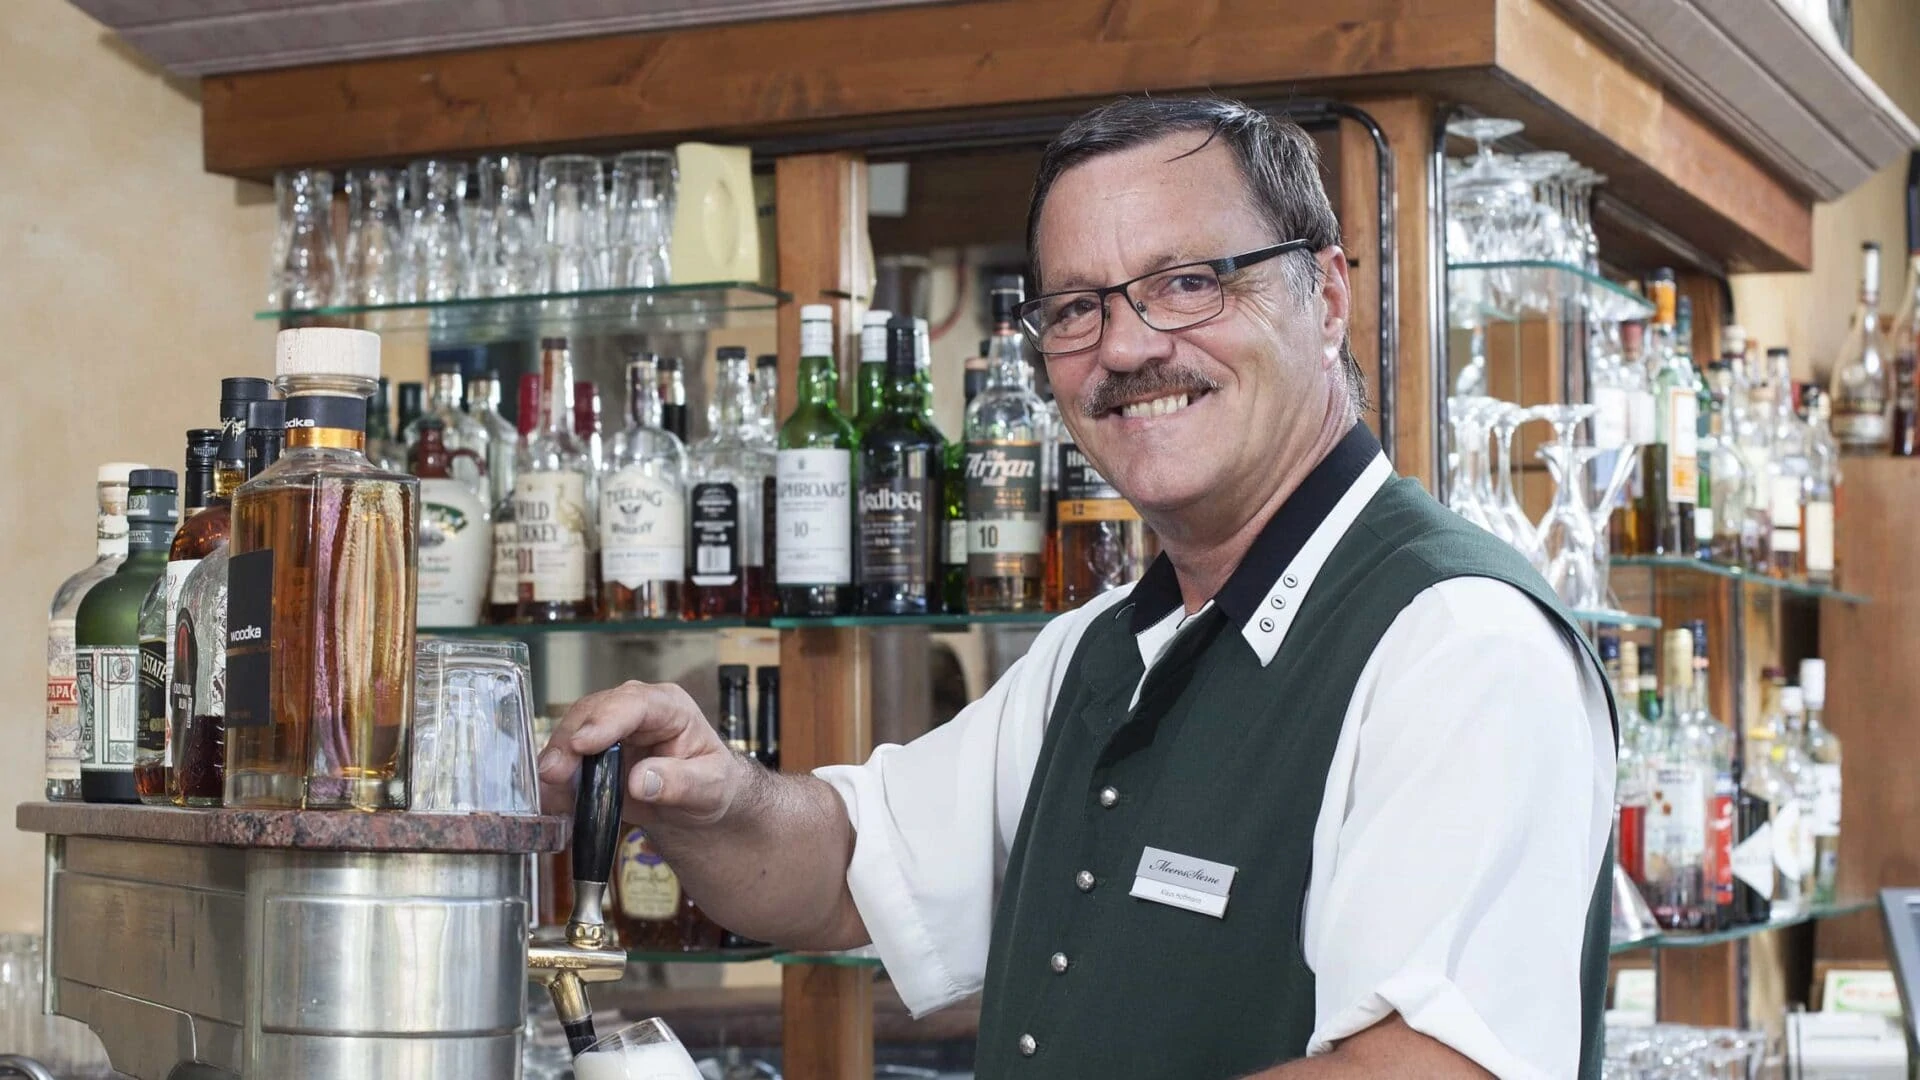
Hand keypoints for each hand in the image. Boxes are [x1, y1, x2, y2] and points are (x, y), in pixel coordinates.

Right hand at [536, 680, 746, 827]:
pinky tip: (550, 796)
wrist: (697, 804)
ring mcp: (611, 730)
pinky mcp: (594, 753)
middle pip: (594, 712)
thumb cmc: (711, 785)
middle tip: (553, 773)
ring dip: (557, 758)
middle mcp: (635, 711)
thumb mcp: (710, 788)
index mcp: (670, 707)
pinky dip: (556, 776)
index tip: (583, 743)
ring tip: (547, 788)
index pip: (635, 704)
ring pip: (574, 731)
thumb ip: (680, 783)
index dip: (606, 720)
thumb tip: (640, 781)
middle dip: (570, 740)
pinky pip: (569, 758)